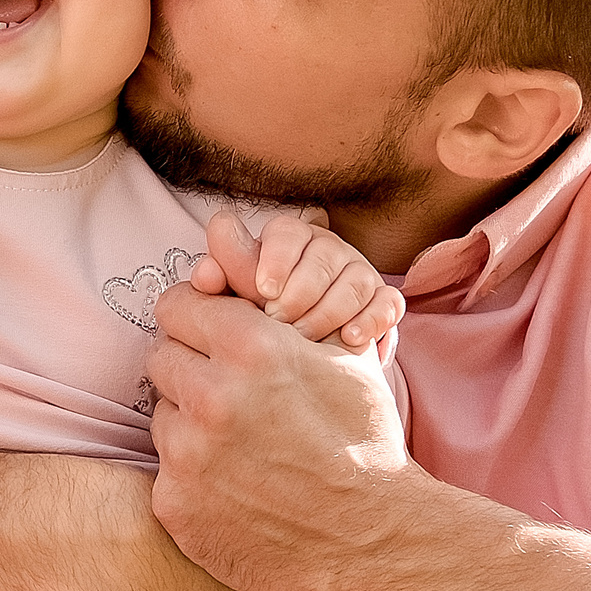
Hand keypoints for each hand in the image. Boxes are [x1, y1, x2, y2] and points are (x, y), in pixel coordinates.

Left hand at [146, 232, 416, 590]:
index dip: (199, 319)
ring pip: (162, 416)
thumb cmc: (362, 437)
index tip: (217, 339)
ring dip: (190, 424)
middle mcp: (211, 396)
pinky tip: (238, 490)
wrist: (377, 540)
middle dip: (192, 370)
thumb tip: (216, 227)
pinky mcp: (175, 506)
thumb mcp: (334, 351)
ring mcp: (188, 456)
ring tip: (243, 447)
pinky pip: (165, 474)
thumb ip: (265, 291)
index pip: (178, 304)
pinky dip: (193, 480)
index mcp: (250, 346)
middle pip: (161, 357)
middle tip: (234, 397)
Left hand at [200, 211, 402, 349]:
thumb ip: (220, 279)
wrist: (305, 360)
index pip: (288, 230)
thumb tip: (203, 274)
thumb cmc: (262, 318)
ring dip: (328, 311)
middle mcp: (328, 250)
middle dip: (300, 291)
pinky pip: (387, 302)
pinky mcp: (384, 301)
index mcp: (290, 239)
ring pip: (355, 279)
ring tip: (304, 338)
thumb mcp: (239, 297)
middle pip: (323, 255)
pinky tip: (347, 339)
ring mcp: (360, 274)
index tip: (262, 290)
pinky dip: (369, 320)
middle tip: (278, 322)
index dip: (276, 257)